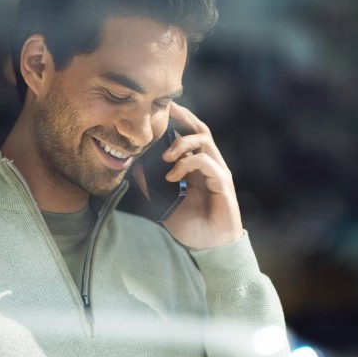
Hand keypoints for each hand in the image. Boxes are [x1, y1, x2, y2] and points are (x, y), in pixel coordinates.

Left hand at [158, 103, 242, 249]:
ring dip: (182, 143)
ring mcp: (218, 172)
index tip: (160, 108)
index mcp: (197, 166)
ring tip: (164, 156)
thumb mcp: (165, 203)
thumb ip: (151, 186)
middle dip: (183, 117)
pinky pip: (206, 163)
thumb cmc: (191, 226)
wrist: (209, 247)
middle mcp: (210, 164)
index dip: (178, 119)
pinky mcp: (223, 183)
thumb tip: (134, 168)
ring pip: (204, 141)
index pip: (190, 134)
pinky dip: (187, 164)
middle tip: (165, 110)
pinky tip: (172, 176)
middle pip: (200, 129)